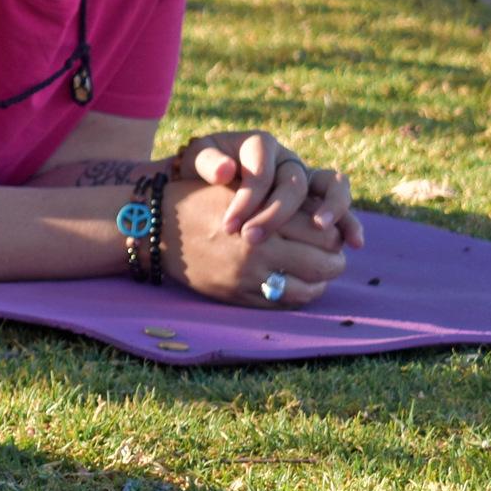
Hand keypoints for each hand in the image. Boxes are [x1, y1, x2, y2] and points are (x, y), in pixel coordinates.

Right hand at [164, 173, 348, 306]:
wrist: (156, 226)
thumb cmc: (200, 199)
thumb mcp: (239, 188)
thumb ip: (278, 198)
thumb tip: (323, 214)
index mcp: (263, 215)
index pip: (323, 230)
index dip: (334, 230)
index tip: (330, 229)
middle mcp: (259, 248)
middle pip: (324, 261)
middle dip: (335, 258)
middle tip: (333, 253)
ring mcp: (249, 275)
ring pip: (309, 287)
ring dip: (321, 280)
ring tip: (318, 271)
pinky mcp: (238, 294)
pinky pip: (283, 302)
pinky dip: (299, 295)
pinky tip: (298, 284)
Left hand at [182, 131, 364, 249]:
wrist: (208, 179)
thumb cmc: (202, 169)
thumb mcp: (196, 159)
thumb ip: (207, 161)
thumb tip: (226, 170)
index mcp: (260, 145)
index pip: (261, 172)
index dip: (247, 200)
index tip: (229, 226)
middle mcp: (288, 159)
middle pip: (293, 183)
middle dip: (274, 214)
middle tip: (252, 238)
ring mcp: (307, 179)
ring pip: (331, 186)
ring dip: (330, 208)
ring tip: (320, 228)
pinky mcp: (317, 200)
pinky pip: (340, 207)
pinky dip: (349, 222)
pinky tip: (354, 242)